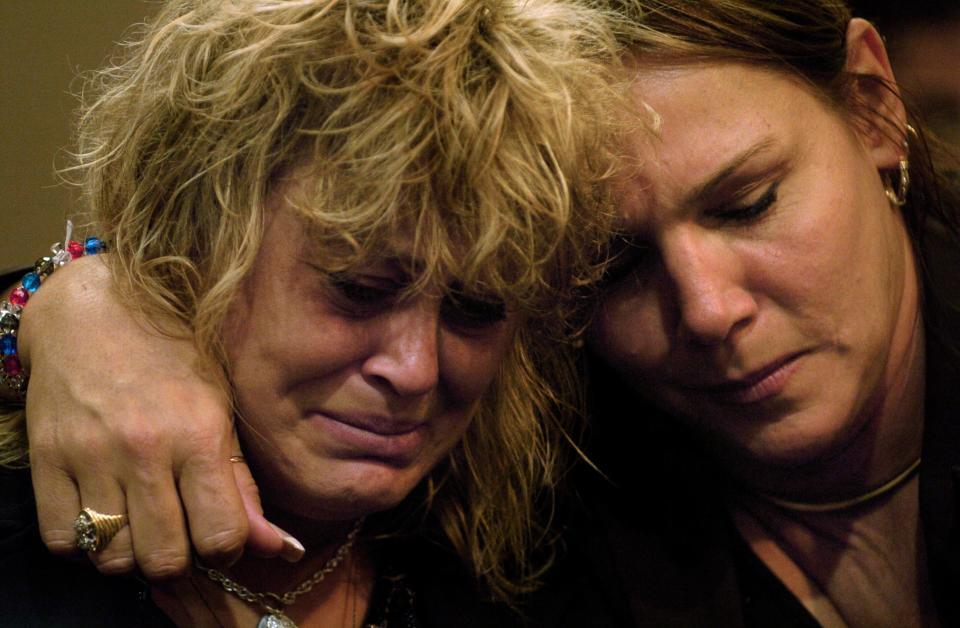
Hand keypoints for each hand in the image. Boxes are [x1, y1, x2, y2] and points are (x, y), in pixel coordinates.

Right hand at [18, 256, 297, 578]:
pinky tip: (103, 517)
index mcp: (200, 433)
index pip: (221, 536)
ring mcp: (91, 454)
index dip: (226, 550)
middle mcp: (146, 447)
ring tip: (142, 523)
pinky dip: (84, 545)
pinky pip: (62, 540)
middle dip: (180, 560)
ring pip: (114, 557)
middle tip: (180, 534)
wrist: (97, 310)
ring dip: (132, 554)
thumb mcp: (223, 410)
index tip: (221, 537)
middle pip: (165, 558)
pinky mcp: (46, 457)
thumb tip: (279, 548)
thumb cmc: (174, 358)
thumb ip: (244, 484)